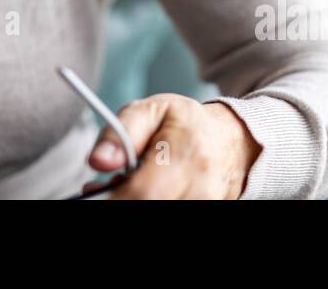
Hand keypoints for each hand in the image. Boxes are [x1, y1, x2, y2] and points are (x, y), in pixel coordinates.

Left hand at [85, 94, 262, 198]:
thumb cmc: (186, 124)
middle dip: (120, 199)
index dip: (112, 195)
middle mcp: (201, 188)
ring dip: (135, 202)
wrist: (231, 142)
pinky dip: (151, 205)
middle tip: (110, 185)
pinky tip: (151, 193)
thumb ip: (120, 132)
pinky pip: (167, 215)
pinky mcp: (209, 212)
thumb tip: (97, 162)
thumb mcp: (151, 111)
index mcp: (185, 154)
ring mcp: (207, 204)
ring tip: (135, 184)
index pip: (142, 193)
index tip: (95, 187)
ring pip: (156, 213)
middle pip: (147, 207)